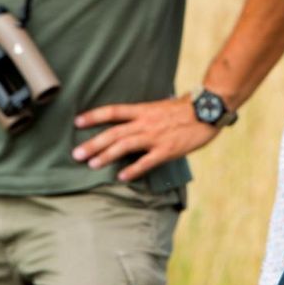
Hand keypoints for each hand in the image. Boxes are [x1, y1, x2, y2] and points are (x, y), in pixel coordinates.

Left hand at [73, 96, 217, 181]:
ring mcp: (156, 136)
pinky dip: (133, 169)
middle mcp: (146, 123)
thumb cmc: (185, 109)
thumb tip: (130, 122)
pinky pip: (147, 161)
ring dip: (107, 155)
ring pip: (125, 145)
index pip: (113, 111)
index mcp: (143, 110)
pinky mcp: (167, 150)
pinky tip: (121, 177)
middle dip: (93, 143)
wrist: (207, 110)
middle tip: (76, 154)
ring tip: (92, 164)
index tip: (77, 122)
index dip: (94, 116)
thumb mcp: (160, 107)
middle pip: (114, 132)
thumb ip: (144, 116)